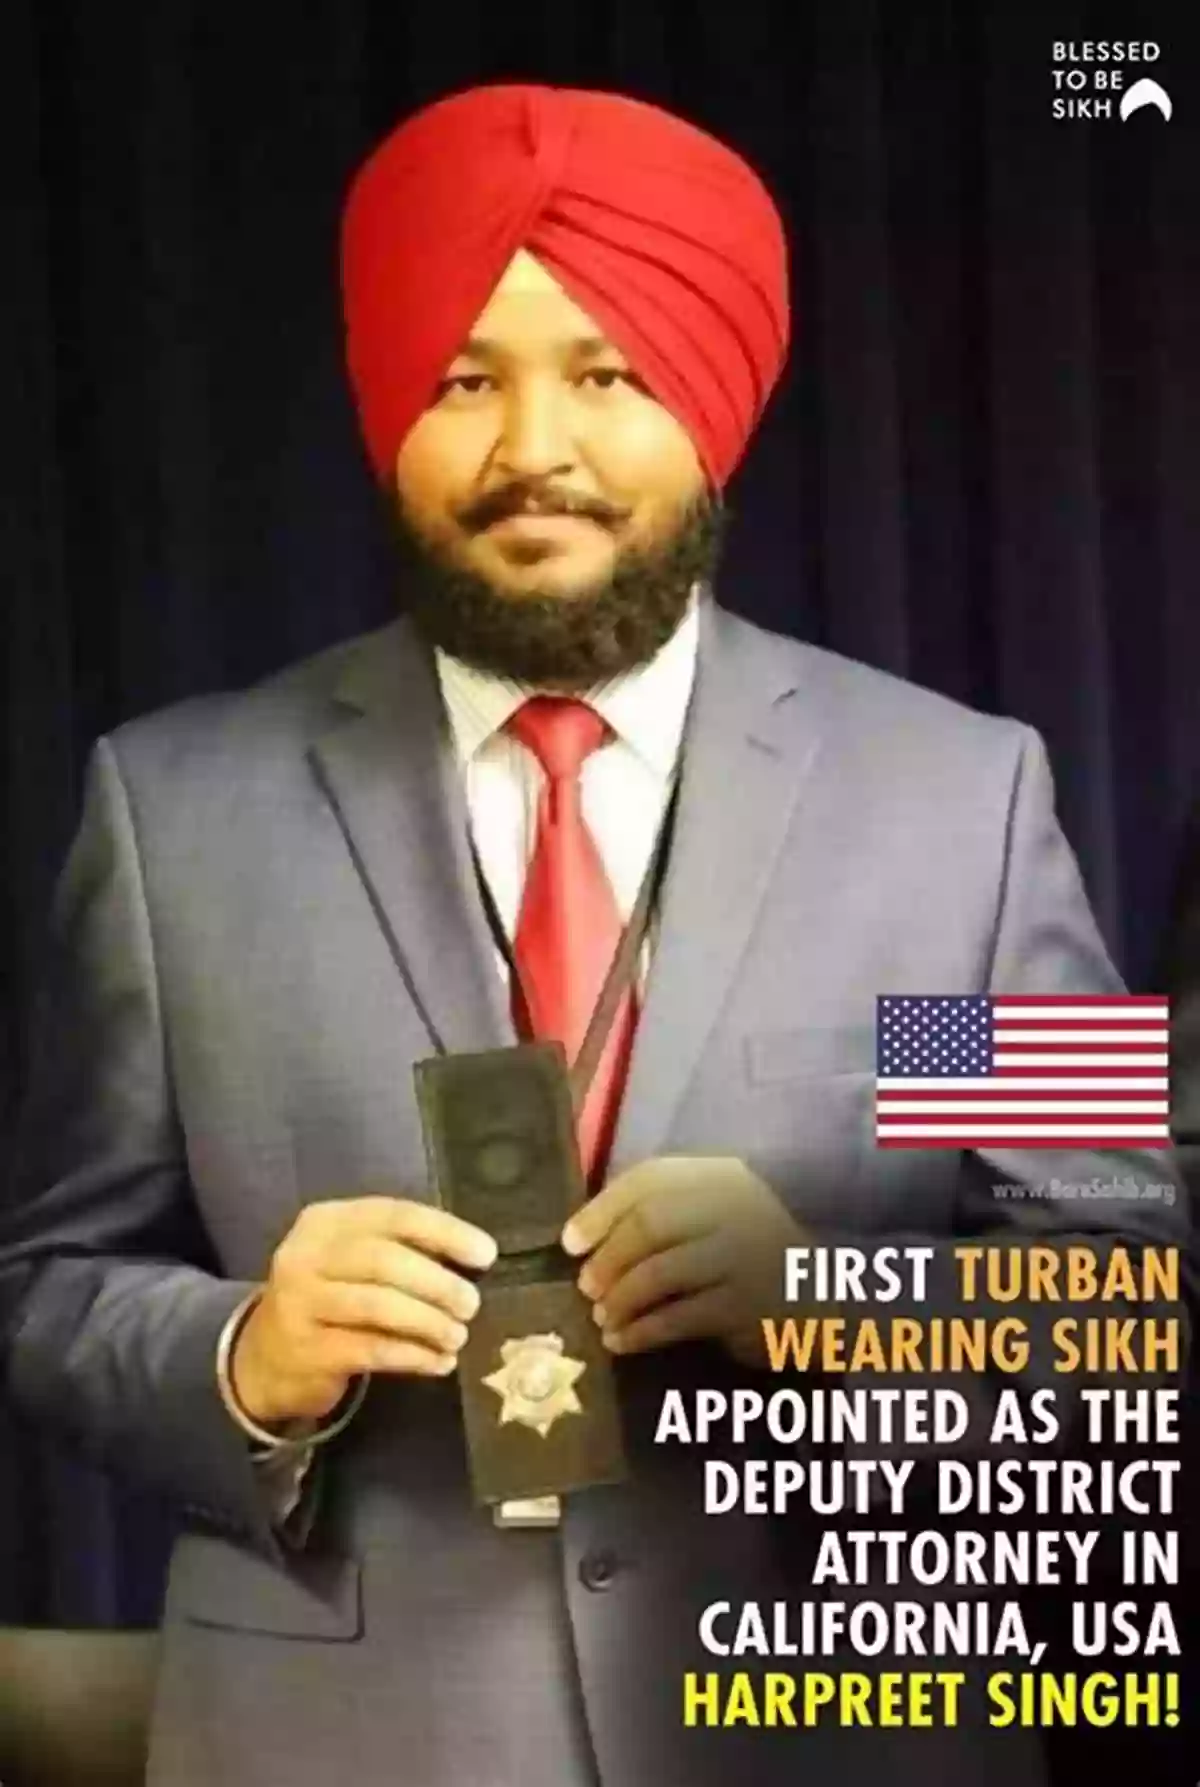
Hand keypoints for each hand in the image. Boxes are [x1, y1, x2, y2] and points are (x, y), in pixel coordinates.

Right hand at [231, 1196, 496, 1425]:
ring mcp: (301, 1303)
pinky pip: (371, 1349)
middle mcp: (306, 1255)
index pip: (395, 1215)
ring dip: (429, 1322)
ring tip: (458, 1336)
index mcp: (326, 1221)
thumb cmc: (327, 1300)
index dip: (445, 1233)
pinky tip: (439, 1362)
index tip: (486, 1254)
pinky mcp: (306, 1351)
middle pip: (386, 1261)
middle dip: (439, 1284)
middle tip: (471, 1305)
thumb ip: (400, 1252)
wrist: (263, 1358)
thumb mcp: (351, 1262)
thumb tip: (471, 1260)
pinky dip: (413, 1355)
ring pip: (378, 1306)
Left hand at [561, 1156, 801, 1365]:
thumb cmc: (747, 1258)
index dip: (602, 1209)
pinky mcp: (747, 1304)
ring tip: (602, 1319)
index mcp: (720, 1177)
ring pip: (660, 1272)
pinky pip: (679, 1317)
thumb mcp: (710, 1221)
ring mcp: (745, 1254)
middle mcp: (735, 1206)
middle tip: (586, 1288)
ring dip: (620, 1298)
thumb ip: (661, 1216)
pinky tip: (623, 1343)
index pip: (650, 1179)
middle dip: (608, 1258)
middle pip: (650, 1223)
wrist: (818, 1302)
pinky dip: (642, 1332)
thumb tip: (581, 1239)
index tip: (569, 1242)